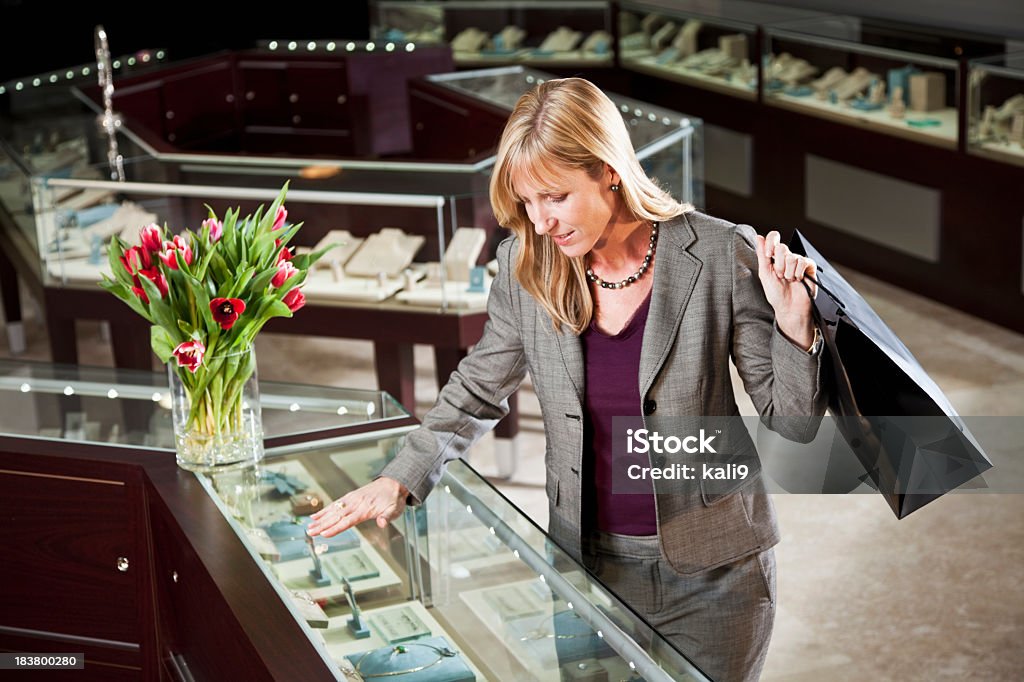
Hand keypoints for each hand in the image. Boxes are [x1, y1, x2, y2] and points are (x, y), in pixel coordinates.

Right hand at [306, 477, 407, 537]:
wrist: (393, 483)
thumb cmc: (393, 499)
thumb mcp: (394, 510)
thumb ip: (387, 517)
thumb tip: (382, 523)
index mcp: (365, 509)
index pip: (347, 521)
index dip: (335, 528)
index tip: (324, 533)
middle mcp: (356, 504)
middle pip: (336, 516)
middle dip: (322, 525)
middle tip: (310, 531)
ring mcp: (352, 499)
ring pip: (333, 510)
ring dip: (321, 518)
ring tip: (309, 525)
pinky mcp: (350, 497)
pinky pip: (336, 504)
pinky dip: (325, 510)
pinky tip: (317, 515)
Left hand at [754, 230, 816, 347]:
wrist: (789, 308)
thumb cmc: (776, 293)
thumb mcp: (764, 273)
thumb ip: (761, 254)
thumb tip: (758, 236)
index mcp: (774, 257)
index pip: (773, 238)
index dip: (770, 242)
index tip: (767, 255)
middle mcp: (787, 257)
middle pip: (782, 247)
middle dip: (778, 265)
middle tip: (779, 276)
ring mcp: (798, 261)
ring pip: (792, 256)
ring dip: (788, 272)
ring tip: (789, 280)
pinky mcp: (809, 267)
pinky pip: (804, 261)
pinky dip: (798, 272)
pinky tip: (798, 279)